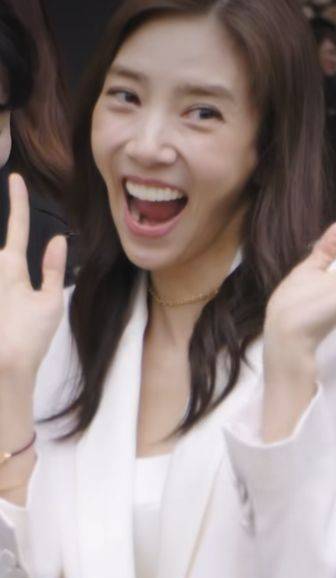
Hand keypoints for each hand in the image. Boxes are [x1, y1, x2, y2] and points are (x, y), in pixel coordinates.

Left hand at [0, 173, 66, 377]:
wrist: (3, 368)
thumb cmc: (29, 337)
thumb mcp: (49, 303)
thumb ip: (53, 269)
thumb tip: (57, 240)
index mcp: (11, 266)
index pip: (17, 226)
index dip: (19, 201)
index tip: (15, 178)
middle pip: (4, 253)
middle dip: (11, 257)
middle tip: (21, 287)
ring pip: (2, 265)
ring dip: (12, 284)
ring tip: (13, 301)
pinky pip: (3, 283)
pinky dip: (6, 288)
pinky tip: (6, 302)